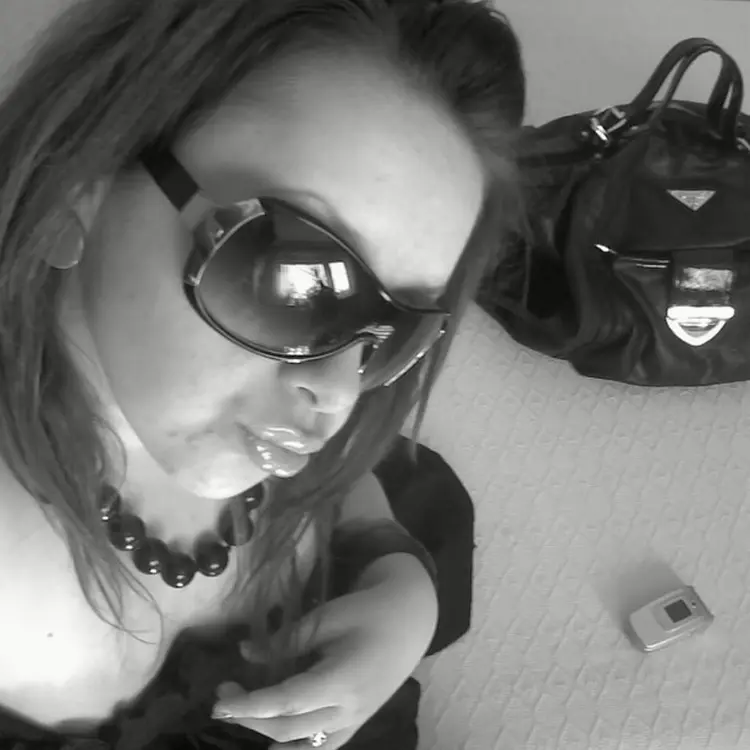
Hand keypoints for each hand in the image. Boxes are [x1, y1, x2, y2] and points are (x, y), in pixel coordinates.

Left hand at [212, 556, 437, 748]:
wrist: (409, 622)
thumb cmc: (367, 611)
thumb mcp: (326, 617)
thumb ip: (287, 639)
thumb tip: (245, 653)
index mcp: (342, 680)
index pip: (287, 703)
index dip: (250, 705)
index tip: (218, 700)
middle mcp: (348, 710)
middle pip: (288, 728)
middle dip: (249, 716)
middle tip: (224, 691)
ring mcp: (354, 722)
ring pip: (302, 747)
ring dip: (268, 735)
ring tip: (244, 712)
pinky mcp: (355, 725)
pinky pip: (320, 747)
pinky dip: (292, 744)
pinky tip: (273, 733)